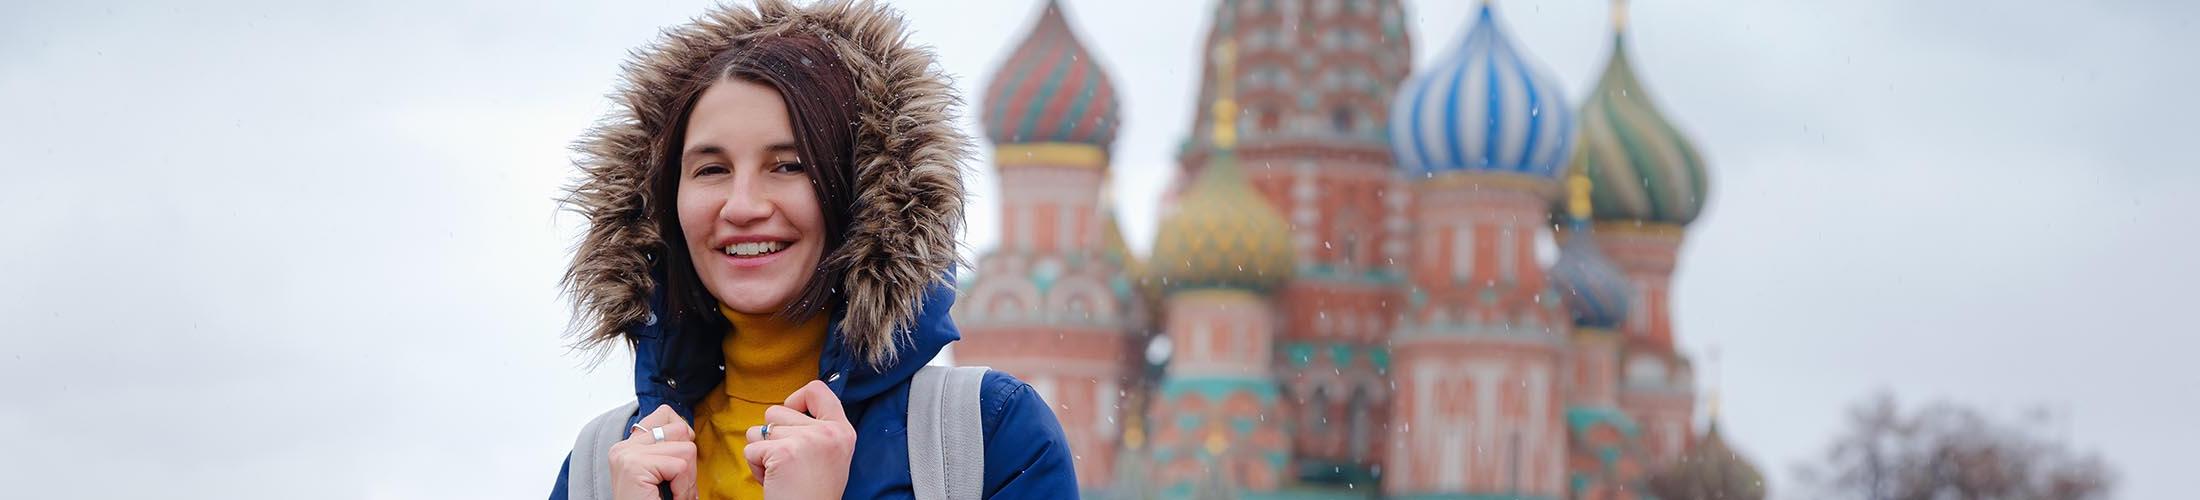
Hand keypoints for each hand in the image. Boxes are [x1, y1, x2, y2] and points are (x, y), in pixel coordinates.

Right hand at [610, 404, 698, 499]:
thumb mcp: (661, 471)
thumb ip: (667, 448)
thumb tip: (689, 430)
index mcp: (628, 445)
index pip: (665, 414)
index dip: (682, 435)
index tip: (677, 463)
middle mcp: (623, 446)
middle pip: (680, 430)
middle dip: (688, 462)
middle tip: (677, 486)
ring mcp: (627, 454)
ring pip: (685, 448)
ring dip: (687, 479)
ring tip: (673, 495)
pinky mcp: (634, 465)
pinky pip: (679, 465)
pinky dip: (683, 487)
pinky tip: (671, 499)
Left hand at [744, 380, 855, 499]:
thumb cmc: (812, 494)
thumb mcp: (829, 455)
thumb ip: (816, 429)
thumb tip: (789, 407)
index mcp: (843, 431)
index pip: (818, 389)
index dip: (796, 398)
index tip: (792, 416)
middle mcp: (829, 432)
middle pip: (776, 410)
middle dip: (772, 436)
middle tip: (788, 463)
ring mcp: (807, 440)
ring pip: (759, 429)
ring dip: (762, 452)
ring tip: (780, 473)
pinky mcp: (784, 452)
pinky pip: (752, 449)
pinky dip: (755, 467)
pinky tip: (773, 481)